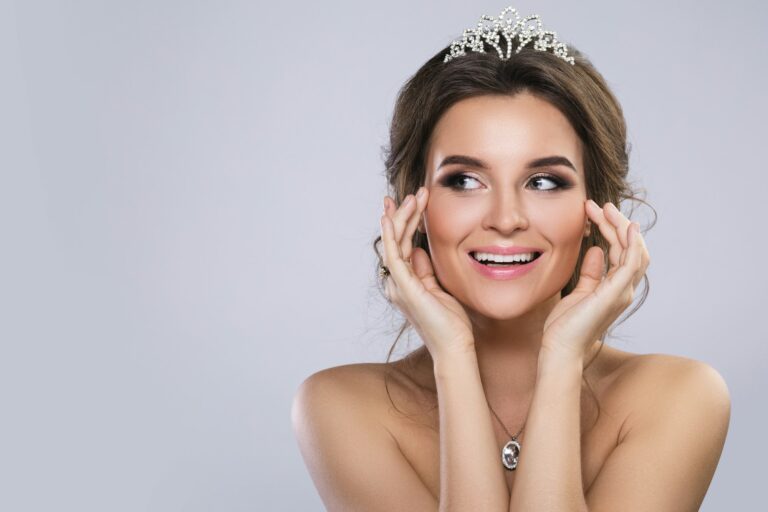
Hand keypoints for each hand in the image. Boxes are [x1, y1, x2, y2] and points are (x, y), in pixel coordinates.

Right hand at [381, 187, 474, 358]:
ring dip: (401, 217)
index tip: (413, 202)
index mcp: (405, 282)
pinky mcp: (404, 287)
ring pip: (393, 243)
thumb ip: (426, 269)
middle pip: (395, 240)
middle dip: (400, 214)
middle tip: (411, 192)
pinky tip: (391, 218)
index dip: (405, 222)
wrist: (455, 345)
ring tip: (412, 197)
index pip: (402, 244)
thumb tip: (418, 249)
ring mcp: (398, 285)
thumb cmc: (451, 322)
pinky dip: (391, 235)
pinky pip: (393, 255)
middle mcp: (397, 283)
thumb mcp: (439, 287)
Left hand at [541, 199, 649, 360]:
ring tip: (605, 208)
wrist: (559, 348)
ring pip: (633, 251)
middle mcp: (624, 289)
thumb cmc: (566, 325)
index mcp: (615, 288)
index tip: (595, 212)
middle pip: (631, 248)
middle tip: (599, 205)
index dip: (612, 229)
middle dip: (617, 223)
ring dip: (621, 226)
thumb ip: (590, 272)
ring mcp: (622, 292)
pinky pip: (631, 263)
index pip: (621, 252)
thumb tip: (596, 249)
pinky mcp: (615, 293)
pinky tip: (626, 227)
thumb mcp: (578, 291)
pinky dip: (632, 243)